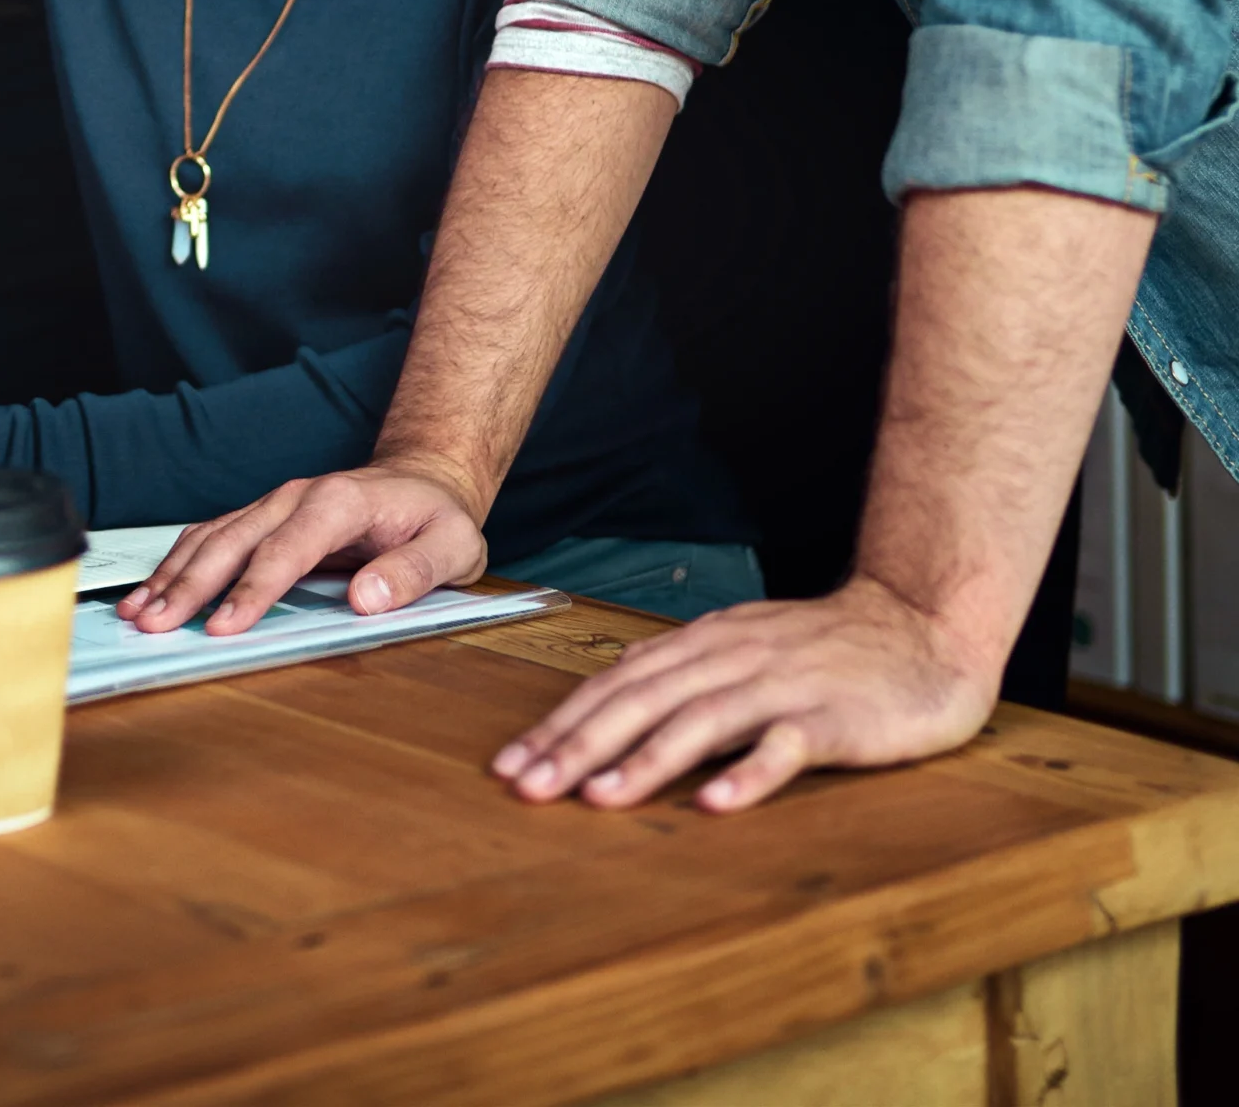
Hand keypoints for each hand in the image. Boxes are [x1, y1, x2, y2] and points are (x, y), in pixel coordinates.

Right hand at [117, 461, 488, 635]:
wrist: (424, 478)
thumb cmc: (438, 518)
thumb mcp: (453, 546)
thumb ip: (413, 572)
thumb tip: (366, 598)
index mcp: (338, 503)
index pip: (286, 551)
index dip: (252, 591)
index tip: (224, 627)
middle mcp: (295, 497)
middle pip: (232, 541)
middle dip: (189, 585)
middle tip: (154, 625)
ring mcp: (274, 504)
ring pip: (212, 536)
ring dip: (172, 574)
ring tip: (138, 613)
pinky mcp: (263, 517)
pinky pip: (212, 536)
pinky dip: (179, 563)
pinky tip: (154, 589)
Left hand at [489, 574, 999, 812]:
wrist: (920, 628)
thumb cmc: (826, 648)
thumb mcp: (742, 644)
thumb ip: (682, 664)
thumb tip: (616, 679)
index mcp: (702, 645)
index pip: (616, 684)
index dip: (562, 723)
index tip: (513, 762)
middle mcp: (731, 659)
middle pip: (641, 700)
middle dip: (578, 744)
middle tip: (527, 784)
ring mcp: (781, 686)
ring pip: (699, 721)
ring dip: (644, 760)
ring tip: (597, 796)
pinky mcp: (833, 717)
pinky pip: (785, 746)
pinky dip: (747, 773)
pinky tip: (714, 803)